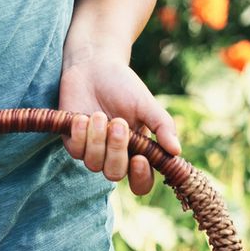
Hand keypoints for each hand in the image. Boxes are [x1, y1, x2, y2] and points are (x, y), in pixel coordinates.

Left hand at [59, 55, 180, 194]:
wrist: (93, 68)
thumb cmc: (123, 86)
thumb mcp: (146, 104)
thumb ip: (162, 126)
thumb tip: (176, 151)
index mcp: (138, 150)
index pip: (141, 181)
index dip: (140, 178)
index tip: (140, 159)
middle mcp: (115, 155)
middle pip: (115, 174)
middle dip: (116, 151)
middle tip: (118, 123)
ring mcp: (92, 151)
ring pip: (93, 164)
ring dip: (97, 139)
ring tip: (99, 115)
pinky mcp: (72, 142)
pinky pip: (76, 150)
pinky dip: (80, 134)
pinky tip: (81, 117)